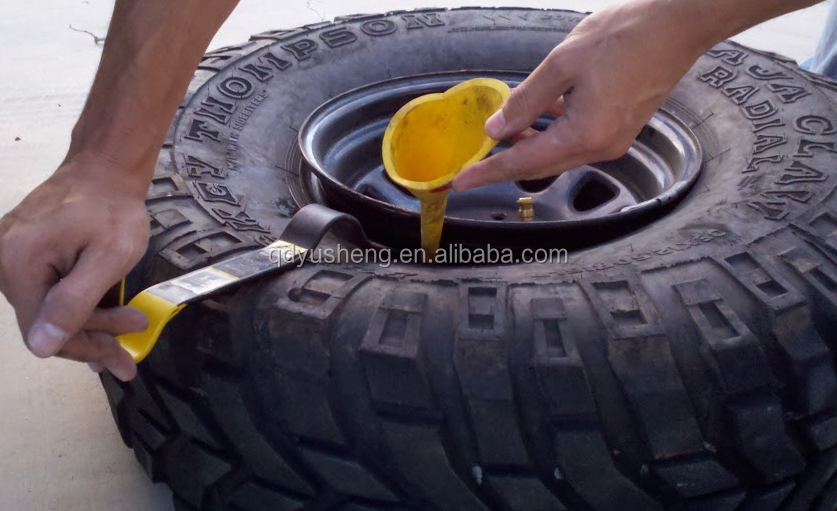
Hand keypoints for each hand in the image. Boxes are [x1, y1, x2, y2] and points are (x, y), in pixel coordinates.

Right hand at [0, 153, 150, 380]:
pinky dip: (79, 301)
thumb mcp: (108, 258)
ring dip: (91, 321)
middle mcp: (4, 262)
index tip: (122, 356)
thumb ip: (75, 302)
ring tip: (130, 322)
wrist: (106, 168)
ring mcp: (11, 255)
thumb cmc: (113, 209)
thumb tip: (41, 347)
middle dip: (93, 336)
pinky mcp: (24, 251)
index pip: (42, 331)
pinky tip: (107, 310)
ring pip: (49, 308)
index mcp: (19, 265)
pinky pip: (48, 288)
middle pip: (45, 322)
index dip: (84, 347)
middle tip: (133, 340)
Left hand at [453, 1, 705, 189]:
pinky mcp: (620, 128)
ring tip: (501, 130)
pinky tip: (539, 113)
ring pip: (558, 153)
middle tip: (474, 160)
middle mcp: (601, 146)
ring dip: (528, 145)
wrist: (677, 25)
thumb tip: (496, 127)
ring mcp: (613, 140)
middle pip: (540, 165)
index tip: (461, 181)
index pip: (524, 162)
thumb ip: (525, 101)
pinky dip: (552, 132)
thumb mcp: (563, 64)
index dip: (488, 172)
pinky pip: (576, 140)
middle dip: (505, 162)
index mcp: (585, 134)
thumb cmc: (626, 36)